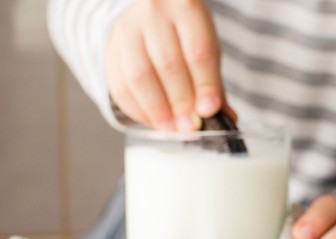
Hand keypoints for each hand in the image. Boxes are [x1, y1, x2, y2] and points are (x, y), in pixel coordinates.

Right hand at [105, 0, 230, 130]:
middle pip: (168, 65)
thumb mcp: (206, 43)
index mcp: (186, 7)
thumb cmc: (184, 30)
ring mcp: (127, 30)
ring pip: (139, 77)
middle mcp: (154, 14)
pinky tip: (154, 121)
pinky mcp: (110, 49)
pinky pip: (119, 86)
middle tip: (191, 126)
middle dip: (181, 103)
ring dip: (158, 110)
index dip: (205, 85)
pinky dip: (137, 110)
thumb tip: (225, 116)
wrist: (150, 9)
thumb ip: (213, 80)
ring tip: (173, 128)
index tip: (209, 111)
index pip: (198, 51)